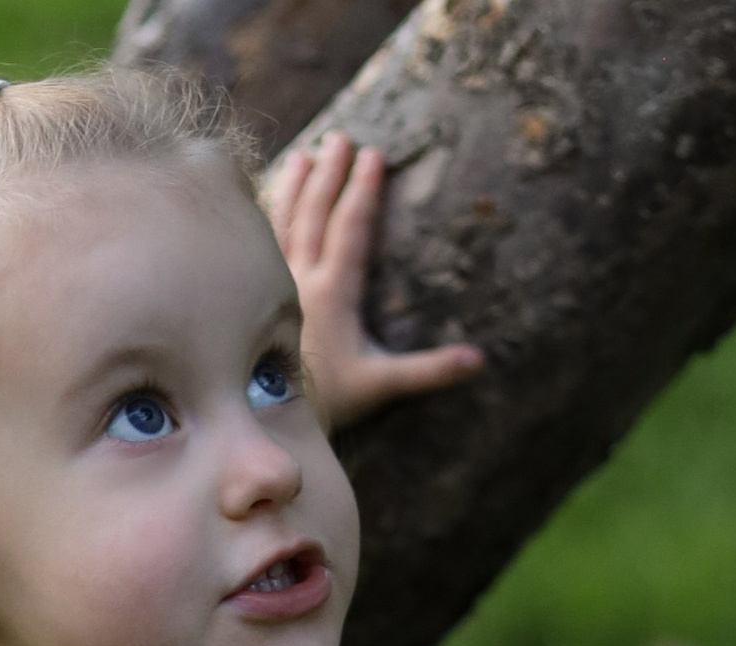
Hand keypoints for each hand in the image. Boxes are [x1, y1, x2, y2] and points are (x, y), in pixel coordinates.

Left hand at [268, 129, 484, 433]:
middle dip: (330, 174)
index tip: (373, 156)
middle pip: (315, 214)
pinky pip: (262, 244)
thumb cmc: (331, 401)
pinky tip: (268, 199)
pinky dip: (266, 216)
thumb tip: (478, 361)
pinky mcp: (257, 294)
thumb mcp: (382, 385)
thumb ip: (429, 371)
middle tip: (341, 138)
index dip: (362, 190)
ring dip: (296, 187)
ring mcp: (275, 284)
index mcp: (333, 293)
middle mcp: (300, 280)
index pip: (349, 228)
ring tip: (306, 156)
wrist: (272, 416)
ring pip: (283, 224)